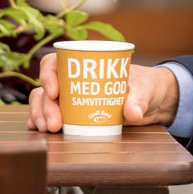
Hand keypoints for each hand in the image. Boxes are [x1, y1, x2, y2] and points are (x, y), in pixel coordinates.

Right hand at [27, 52, 180, 132]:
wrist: (153, 102)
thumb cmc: (146, 86)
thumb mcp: (146, 88)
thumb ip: (140, 98)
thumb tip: (133, 113)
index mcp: (86, 65)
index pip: (56, 62)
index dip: (48, 74)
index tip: (55, 92)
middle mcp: (72, 80)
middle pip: (46, 87)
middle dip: (46, 106)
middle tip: (54, 124)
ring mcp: (70, 98)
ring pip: (43, 102)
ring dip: (41, 115)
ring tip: (49, 130)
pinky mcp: (72, 115)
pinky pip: (48, 116)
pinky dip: (40, 122)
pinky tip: (38, 131)